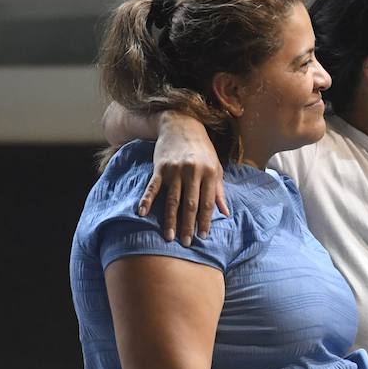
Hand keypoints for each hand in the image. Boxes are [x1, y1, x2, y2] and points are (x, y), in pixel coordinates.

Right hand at [137, 111, 227, 245]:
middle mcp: (193, 172)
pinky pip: (152, 187)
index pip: (207, 202)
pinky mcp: (160, 168)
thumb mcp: (216, 167)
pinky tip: (142, 213)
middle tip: (186, 243)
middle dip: (188, 225)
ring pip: (172, 200)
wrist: (182, 124)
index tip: (203, 236)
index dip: (205, 220)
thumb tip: (225, 213)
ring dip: (170, 220)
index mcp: (210, 173)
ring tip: (169, 237)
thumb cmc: (202, 149)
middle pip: (190, 204)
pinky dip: (147, 200)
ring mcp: (175, 170)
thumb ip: (220, 191)